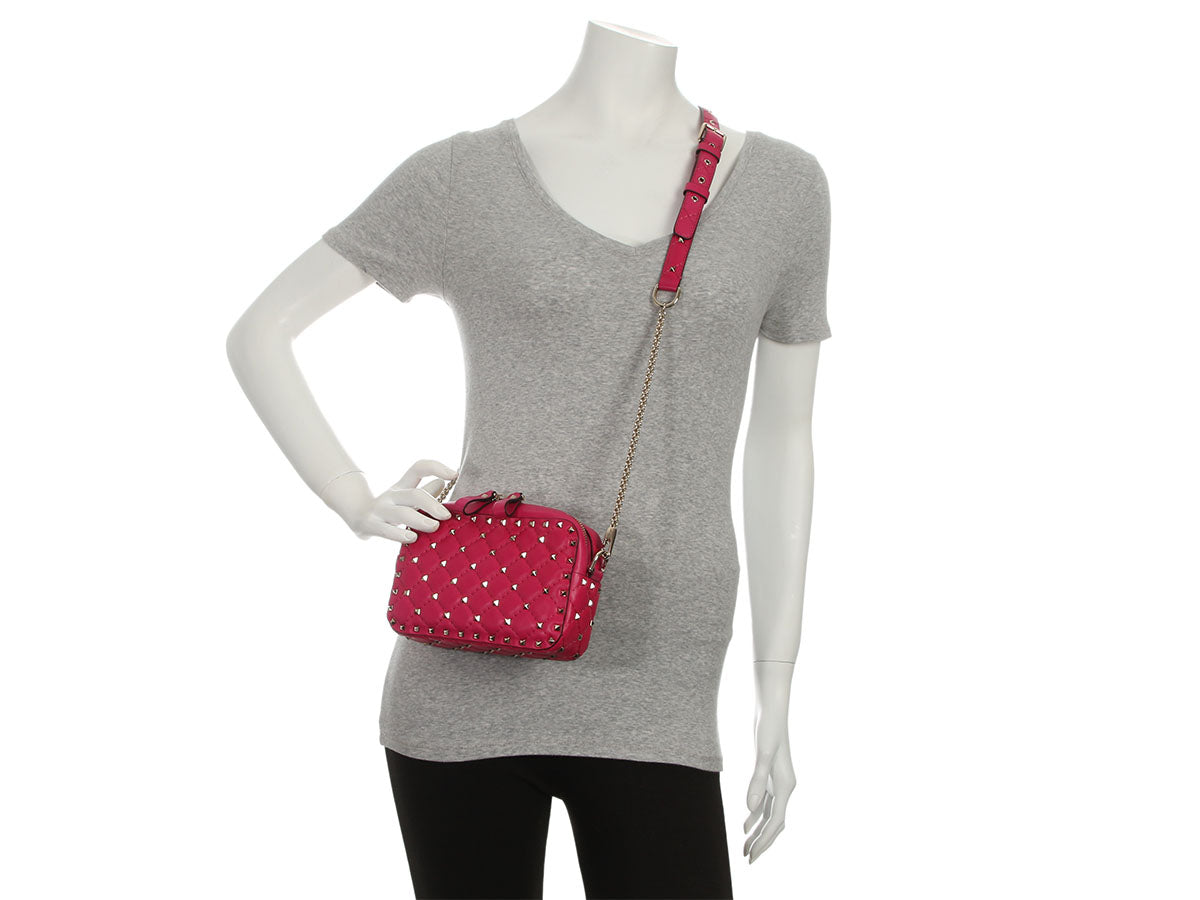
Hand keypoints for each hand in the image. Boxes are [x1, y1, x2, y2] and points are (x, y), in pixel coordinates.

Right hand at [344, 458, 457, 541]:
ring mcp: (380, 510)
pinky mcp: (371, 525)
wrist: (355, 515)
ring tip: (434, 527)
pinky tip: (412, 537)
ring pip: (402, 513)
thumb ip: (425, 493)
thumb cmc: (390, 508)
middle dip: (432, 504)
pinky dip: (399, 534)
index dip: (436, 467)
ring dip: (420, 520)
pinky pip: (386, 530)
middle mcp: (391, 495)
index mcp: (402, 485)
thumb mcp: (406, 498)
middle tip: (446, 515)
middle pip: (414, 495)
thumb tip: (442, 483)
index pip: (418, 468)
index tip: (453, 474)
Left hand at [743, 670, 797, 863]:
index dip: (763, 841)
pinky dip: (757, 814)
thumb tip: (749, 809)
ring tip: (745, 846)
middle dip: (762, 842)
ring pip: (770, 814)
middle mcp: (785, 786)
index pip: (775, 822)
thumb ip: (756, 781)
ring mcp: (778, 780)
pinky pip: (766, 802)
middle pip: (775, 823)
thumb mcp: (761, 754)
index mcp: (786, 785)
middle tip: (748, 860)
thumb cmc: (768, 728)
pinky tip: (747, 822)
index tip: (751, 857)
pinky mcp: (771, 774)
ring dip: (758, 830)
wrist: (771, 708)